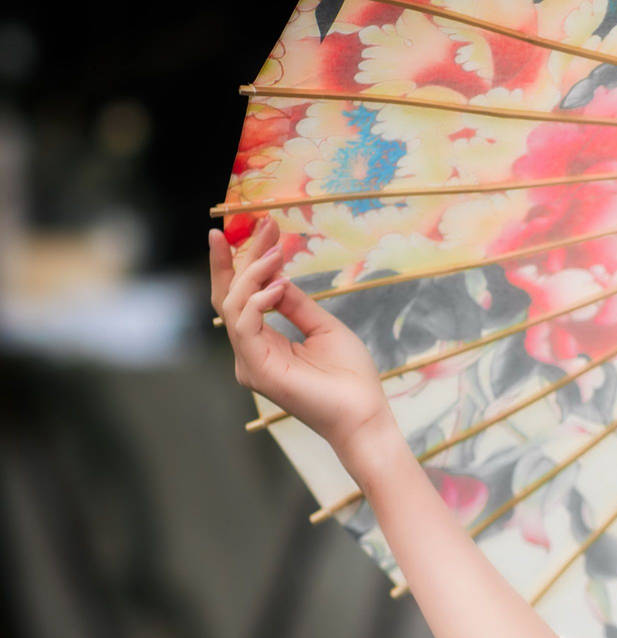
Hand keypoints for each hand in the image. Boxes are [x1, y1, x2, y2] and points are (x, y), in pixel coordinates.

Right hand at [210, 219, 391, 454]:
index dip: (244, 261)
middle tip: (255, 224)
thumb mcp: (323, 327)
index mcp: (264, 343)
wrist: (365, 414)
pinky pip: (244, 326)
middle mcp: (249, 352)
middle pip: (229, 296)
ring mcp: (250, 362)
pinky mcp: (257, 370)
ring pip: (232, 306)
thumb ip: (296, 303)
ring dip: (251, 273)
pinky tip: (278, 284)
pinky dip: (258, 299)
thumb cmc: (350, 376)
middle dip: (240, 257)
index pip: (242, 296)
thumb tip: (275, 277)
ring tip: (274, 251)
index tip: (259, 227)